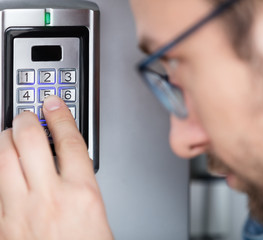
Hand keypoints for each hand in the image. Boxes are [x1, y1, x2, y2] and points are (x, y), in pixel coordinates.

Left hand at [0, 96, 112, 239]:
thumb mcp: (97, 212)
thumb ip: (81, 183)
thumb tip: (69, 160)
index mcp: (82, 194)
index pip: (70, 140)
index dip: (61, 115)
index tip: (54, 103)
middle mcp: (49, 197)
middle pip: (31, 141)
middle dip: (27, 119)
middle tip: (28, 114)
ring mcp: (19, 211)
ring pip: (3, 158)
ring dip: (5, 139)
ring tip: (10, 133)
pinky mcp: (1, 226)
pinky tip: (1, 166)